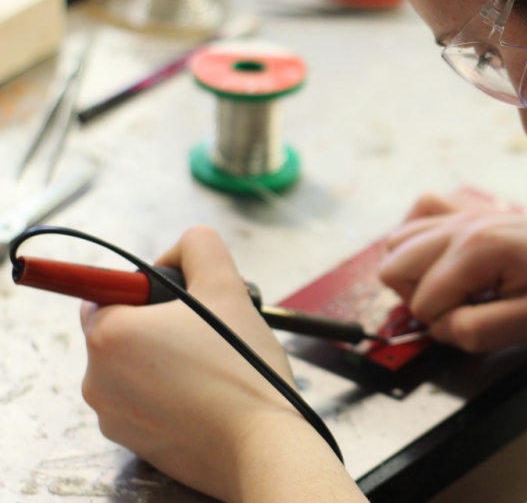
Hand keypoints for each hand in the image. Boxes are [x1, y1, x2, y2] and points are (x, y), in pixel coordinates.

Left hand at [79, 226, 363, 501]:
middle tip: (208, 335)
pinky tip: (207, 396)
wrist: (263, 444)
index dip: (149, 293)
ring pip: (133, 370)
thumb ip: (201, 248)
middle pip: (120, 333)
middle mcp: (97, 379)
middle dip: (159, 328)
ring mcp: (112, 417)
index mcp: (109, 335)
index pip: (108, 292)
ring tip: (212, 368)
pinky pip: (143, 406)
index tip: (183, 306)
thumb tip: (185, 247)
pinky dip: (169, 397)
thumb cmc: (244, 371)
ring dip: (164, 363)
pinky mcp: (134, 444)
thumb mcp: (228, 288)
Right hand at [379, 194, 526, 351]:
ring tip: (460, 291)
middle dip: (420, 299)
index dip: (444, 327)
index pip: (423, 301)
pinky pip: (422, 215)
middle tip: (464, 311)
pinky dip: (421, 241)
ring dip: (417, 274)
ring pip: (400, 241)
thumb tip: (439, 328)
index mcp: (481, 249)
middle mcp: (467, 224)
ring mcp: (470, 214)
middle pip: (396, 265)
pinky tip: (447, 263)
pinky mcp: (477, 213)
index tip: (479, 328)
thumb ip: (478, 331)